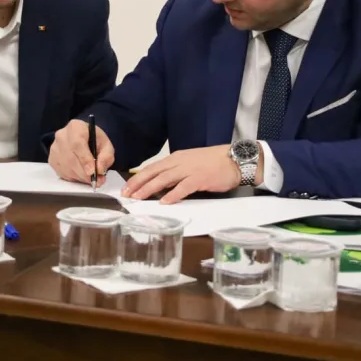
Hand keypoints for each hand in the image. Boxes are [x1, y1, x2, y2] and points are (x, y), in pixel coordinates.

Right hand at [49, 119, 114, 184]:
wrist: (83, 138)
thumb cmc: (94, 140)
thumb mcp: (106, 144)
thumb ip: (106, 156)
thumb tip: (99, 169)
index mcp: (76, 127)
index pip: (77, 144)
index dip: (85, 159)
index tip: (92, 171)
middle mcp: (61, 136)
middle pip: (71, 158)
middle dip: (85, 173)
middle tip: (96, 180)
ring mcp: (54, 148)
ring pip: (67, 167)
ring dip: (80, 177)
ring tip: (91, 178)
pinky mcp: (52, 159)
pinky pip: (62, 173)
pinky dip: (74, 177)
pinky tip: (81, 174)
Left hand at [121, 145, 245, 203]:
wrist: (234, 159)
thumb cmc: (214, 162)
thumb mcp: (191, 163)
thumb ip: (176, 172)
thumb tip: (161, 186)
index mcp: (176, 158)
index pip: (152, 168)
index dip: (138, 178)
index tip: (126, 188)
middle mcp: (180, 162)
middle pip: (154, 172)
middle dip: (138, 184)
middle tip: (126, 195)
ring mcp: (190, 170)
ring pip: (164, 179)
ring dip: (149, 189)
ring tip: (138, 198)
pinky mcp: (200, 178)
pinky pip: (183, 187)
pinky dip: (173, 195)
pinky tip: (164, 202)